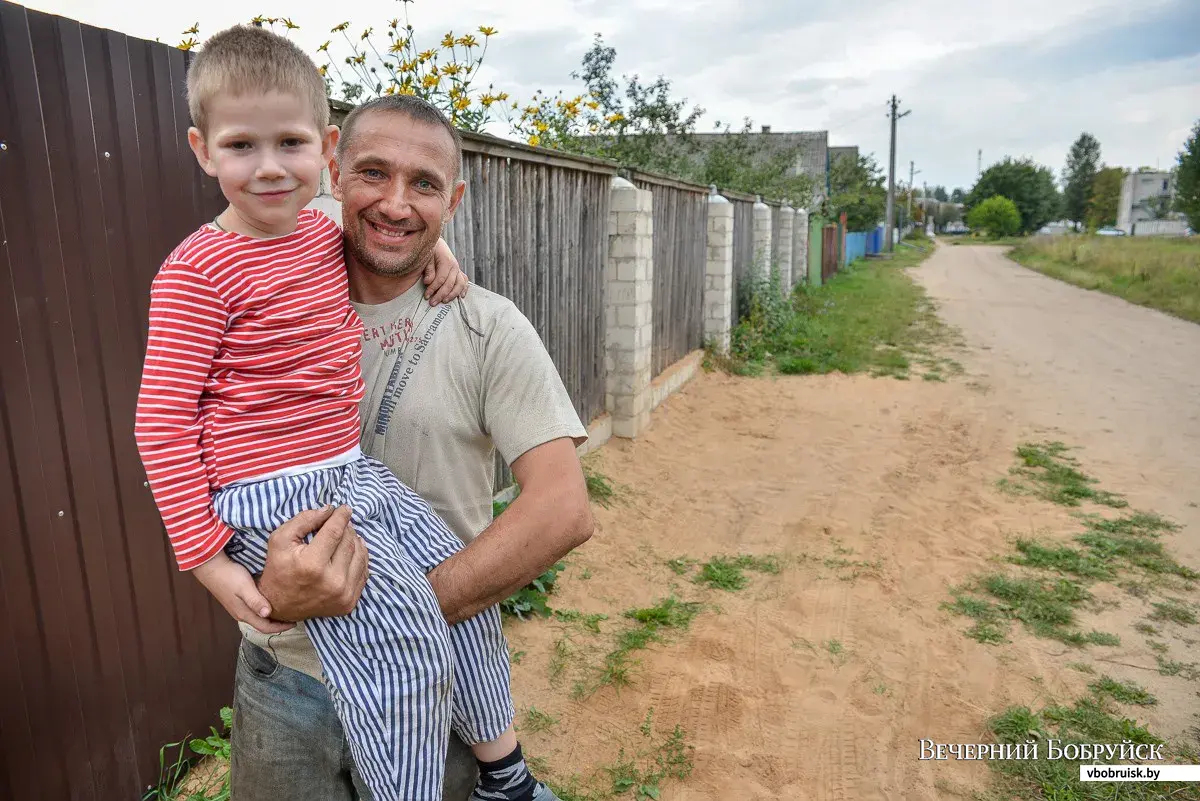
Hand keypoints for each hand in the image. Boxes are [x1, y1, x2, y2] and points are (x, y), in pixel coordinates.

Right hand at [192, 550, 292, 634]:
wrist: (211, 566)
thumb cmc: (229, 575)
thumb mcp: (244, 587)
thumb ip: (255, 601)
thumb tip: (268, 614)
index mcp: (244, 613)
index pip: (265, 628)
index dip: (280, 628)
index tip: (295, 622)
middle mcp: (241, 613)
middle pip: (262, 624)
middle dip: (278, 623)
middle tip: (294, 616)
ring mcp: (239, 607)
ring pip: (259, 616)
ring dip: (272, 616)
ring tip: (286, 609)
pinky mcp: (238, 599)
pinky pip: (254, 609)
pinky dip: (265, 609)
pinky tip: (272, 601)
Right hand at [257, 505, 368, 621]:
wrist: (278, 606)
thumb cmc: (278, 569)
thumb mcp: (280, 539)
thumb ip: (304, 520)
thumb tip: (329, 510)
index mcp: (312, 565)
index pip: (335, 532)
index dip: (341, 516)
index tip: (344, 508)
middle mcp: (331, 581)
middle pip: (349, 543)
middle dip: (346, 528)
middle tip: (341, 522)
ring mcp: (343, 594)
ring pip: (360, 556)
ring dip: (355, 541)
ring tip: (347, 534)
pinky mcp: (349, 602)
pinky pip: (363, 573)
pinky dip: (360, 558)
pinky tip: (352, 550)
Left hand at [423, 237, 468, 305]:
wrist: (437, 244)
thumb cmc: (430, 251)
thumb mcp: (427, 257)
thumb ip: (428, 270)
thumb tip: (428, 282)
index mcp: (446, 261)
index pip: (441, 279)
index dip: (433, 289)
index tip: (426, 296)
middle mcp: (454, 266)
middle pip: (450, 284)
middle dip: (441, 295)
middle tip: (432, 303)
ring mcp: (458, 269)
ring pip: (459, 284)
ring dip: (452, 295)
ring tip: (444, 301)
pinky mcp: (459, 272)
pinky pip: (464, 282)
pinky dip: (463, 289)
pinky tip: (461, 296)